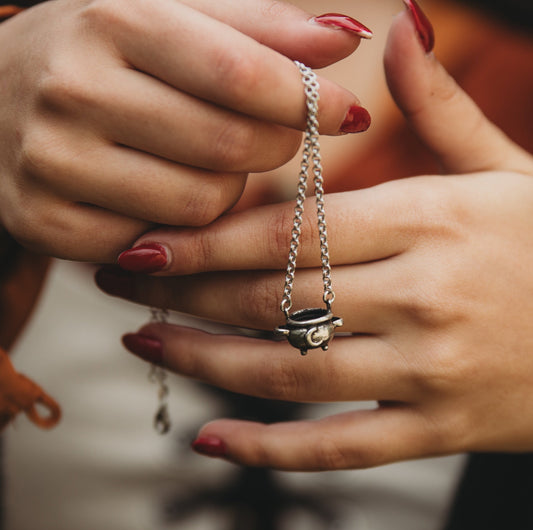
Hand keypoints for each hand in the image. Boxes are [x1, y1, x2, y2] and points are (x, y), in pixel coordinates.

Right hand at [0, 0, 368, 261]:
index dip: (307, 101)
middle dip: (271, 148)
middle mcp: (71, 90)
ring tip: (207, 164)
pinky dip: (181, 229)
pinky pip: (158, 246)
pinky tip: (165, 197)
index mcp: (109, 19)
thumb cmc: (101, 54)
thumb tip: (345, 42)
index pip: (237, 74)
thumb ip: (259, 28)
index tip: (346, 112)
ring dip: (227, 192)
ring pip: (199, 206)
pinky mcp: (46, 223)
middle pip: (227, 149)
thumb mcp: (169, 17)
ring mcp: (51, 164)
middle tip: (269, 137)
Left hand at [97, 6, 532, 469]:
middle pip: (274, 298)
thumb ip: (442, 108)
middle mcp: (423, 297)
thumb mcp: (507, 169)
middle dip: (185, 291)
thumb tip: (404, 27)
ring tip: (145, 342)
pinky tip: (212, 441)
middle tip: (122, 283)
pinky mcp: (440, 431)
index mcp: (432, 220)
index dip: (207, 237)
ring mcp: (430, 372)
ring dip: (205, 361)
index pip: (292, 232)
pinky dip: (269, 449)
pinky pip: (338, 448)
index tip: (146, 240)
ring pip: (290, 373)